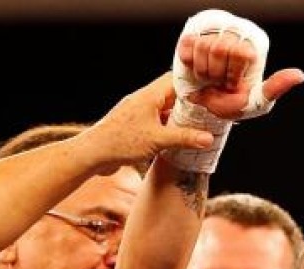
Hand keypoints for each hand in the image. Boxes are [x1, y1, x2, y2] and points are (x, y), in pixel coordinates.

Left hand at [77, 72, 214, 174]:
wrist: (93, 155)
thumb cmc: (120, 142)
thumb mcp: (158, 140)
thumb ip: (185, 138)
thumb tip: (208, 138)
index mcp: (148, 96)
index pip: (175, 80)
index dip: (193, 84)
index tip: (210, 90)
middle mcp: (143, 101)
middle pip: (172, 95)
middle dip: (190, 102)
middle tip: (209, 111)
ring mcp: (139, 114)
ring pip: (165, 109)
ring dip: (180, 116)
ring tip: (199, 125)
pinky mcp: (136, 127)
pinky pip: (158, 122)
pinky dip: (170, 127)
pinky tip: (179, 138)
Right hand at [176, 30, 303, 120]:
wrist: (207, 110)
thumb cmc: (235, 105)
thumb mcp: (257, 101)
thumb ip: (276, 87)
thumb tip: (299, 75)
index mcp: (249, 52)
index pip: (240, 52)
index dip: (232, 73)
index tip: (233, 85)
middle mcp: (232, 40)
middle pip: (219, 48)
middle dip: (217, 73)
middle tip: (220, 83)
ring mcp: (211, 39)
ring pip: (203, 47)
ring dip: (203, 71)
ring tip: (210, 79)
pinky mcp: (192, 43)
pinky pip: (187, 48)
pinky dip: (190, 65)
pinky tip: (197, 71)